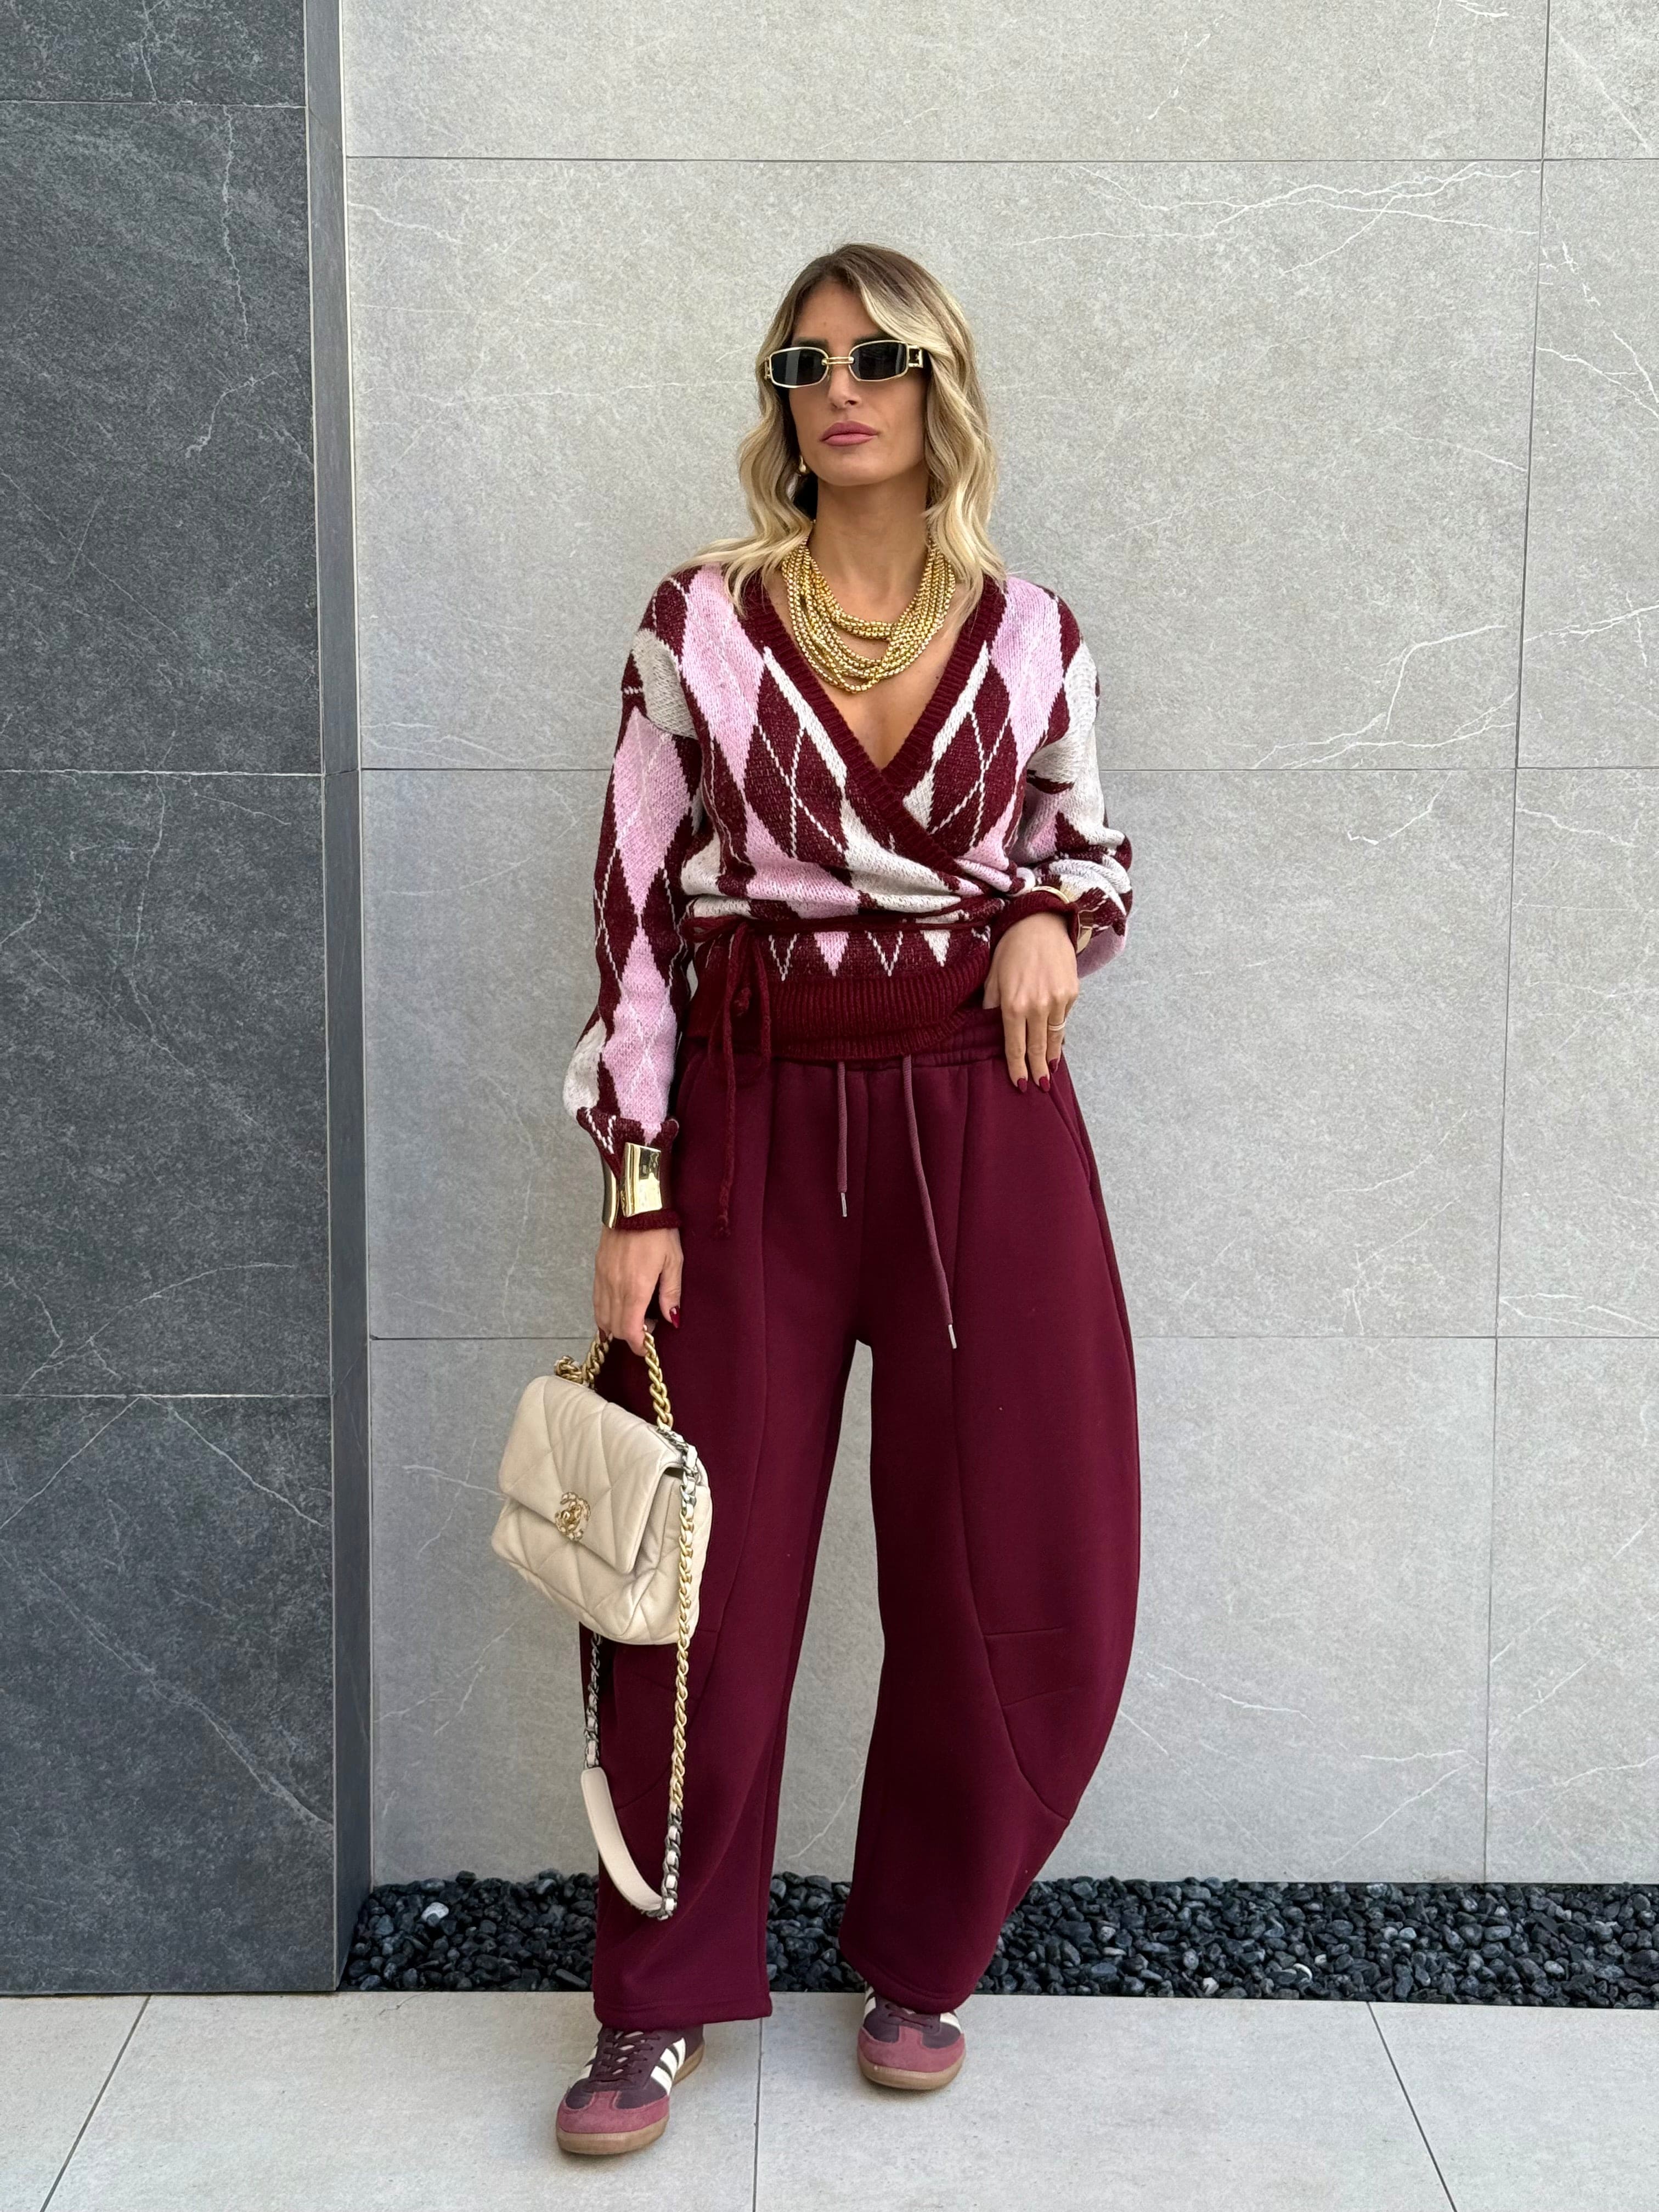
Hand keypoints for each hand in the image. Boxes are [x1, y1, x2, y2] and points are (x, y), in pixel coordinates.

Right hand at [593, 1225, 682, 1353]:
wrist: (634, 1206)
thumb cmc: (658, 1232)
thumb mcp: (674, 1261)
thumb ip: (671, 1293)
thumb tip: (672, 1318)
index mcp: (636, 1288)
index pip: (630, 1330)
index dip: (639, 1344)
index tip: (648, 1347)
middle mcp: (615, 1287)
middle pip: (615, 1327)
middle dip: (630, 1336)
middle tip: (648, 1329)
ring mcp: (603, 1279)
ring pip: (602, 1317)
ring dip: (616, 1326)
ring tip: (633, 1321)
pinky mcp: (598, 1270)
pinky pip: (596, 1301)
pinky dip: (603, 1313)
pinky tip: (614, 1313)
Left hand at [982, 910, 1077, 1089]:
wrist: (1040, 924)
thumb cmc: (1010, 949)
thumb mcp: (992, 977)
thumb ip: (991, 1006)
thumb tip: (988, 1029)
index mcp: (1013, 1005)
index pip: (1015, 1046)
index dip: (1017, 1068)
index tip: (1019, 1084)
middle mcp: (1037, 1006)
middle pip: (1037, 1048)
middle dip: (1037, 1070)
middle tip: (1040, 1087)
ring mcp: (1058, 1001)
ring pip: (1054, 1037)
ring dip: (1051, 1056)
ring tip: (1049, 1071)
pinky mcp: (1072, 993)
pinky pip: (1063, 1021)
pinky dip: (1059, 1033)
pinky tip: (1055, 1042)